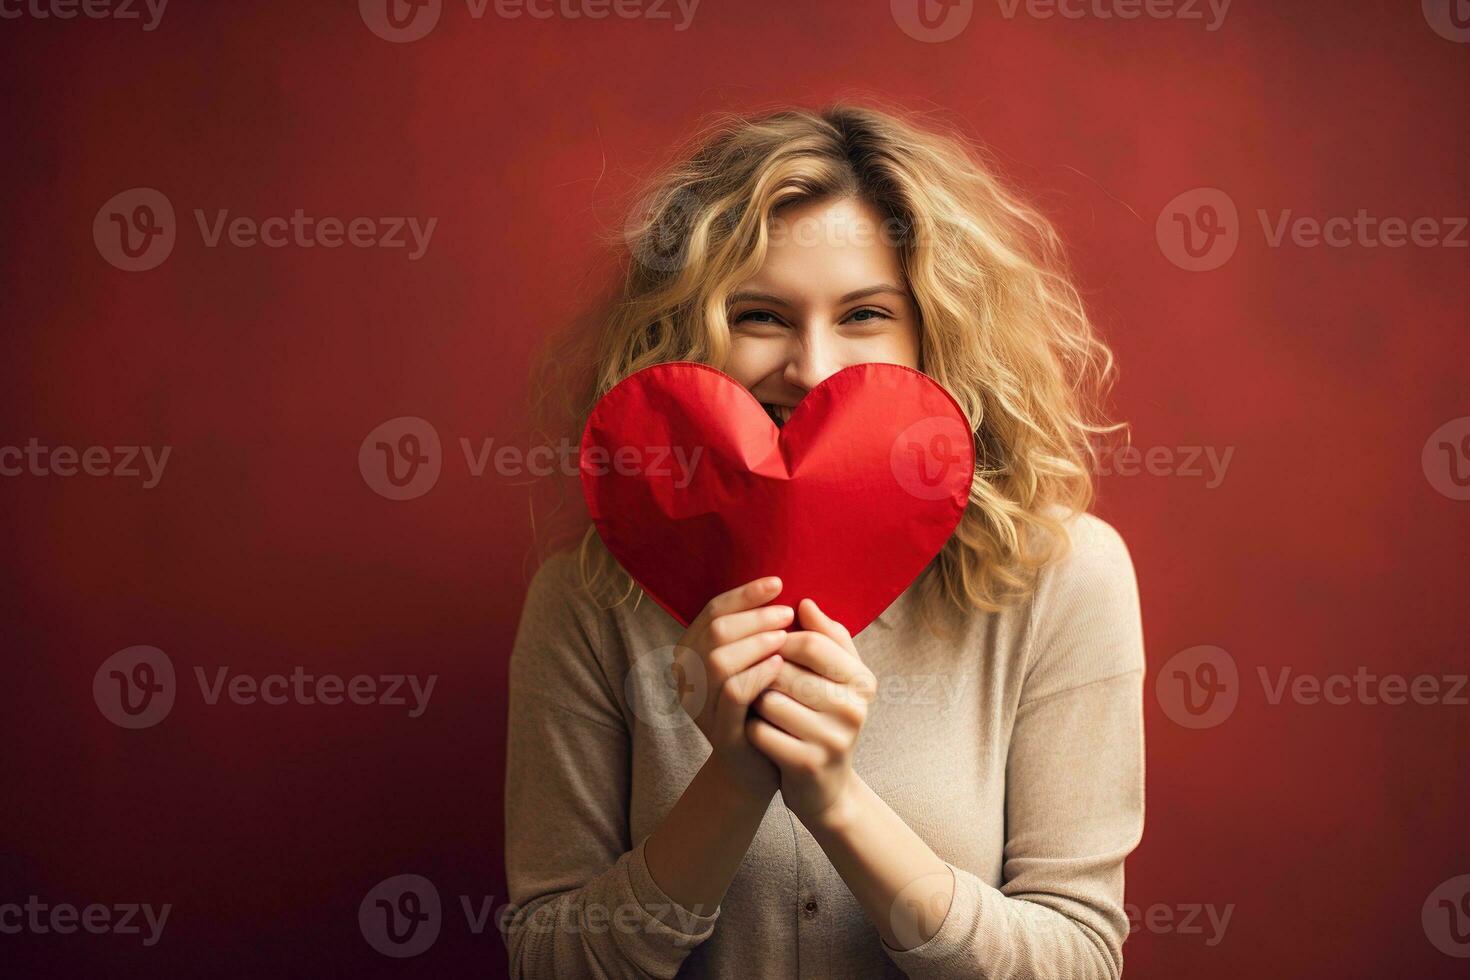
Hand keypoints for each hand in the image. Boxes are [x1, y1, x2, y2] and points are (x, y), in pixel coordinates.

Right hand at [674, 576, 793, 800]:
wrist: (759, 765)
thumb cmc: (762, 704)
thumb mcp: (759, 662)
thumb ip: (760, 628)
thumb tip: (780, 587)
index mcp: (693, 654)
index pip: (713, 612)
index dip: (745, 594)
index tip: (778, 583)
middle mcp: (687, 678)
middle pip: (714, 632)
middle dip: (753, 616)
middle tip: (787, 613)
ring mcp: (700, 706)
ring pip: (718, 661)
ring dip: (756, 642)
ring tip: (786, 635)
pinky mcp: (719, 730)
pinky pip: (732, 693)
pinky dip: (757, 673)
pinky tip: (781, 664)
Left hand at [746, 598, 877, 828]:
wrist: (824, 787)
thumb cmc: (822, 720)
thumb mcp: (834, 678)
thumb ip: (824, 637)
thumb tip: (804, 602)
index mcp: (862, 680)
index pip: (812, 642)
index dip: (780, 640)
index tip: (767, 648)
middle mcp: (853, 709)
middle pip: (786, 671)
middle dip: (762, 674)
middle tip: (758, 682)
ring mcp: (832, 739)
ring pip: (769, 700)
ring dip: (754, 702)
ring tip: (759, 708)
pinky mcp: (807, 764)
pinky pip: (760, 732)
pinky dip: (751, 729)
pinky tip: (758, 733)